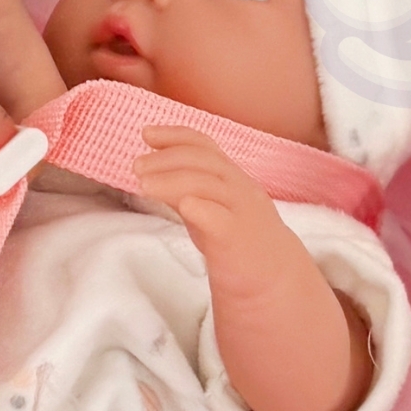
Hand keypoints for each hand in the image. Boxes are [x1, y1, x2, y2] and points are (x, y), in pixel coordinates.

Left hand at [130, 126, 301, 294]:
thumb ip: (185, 188)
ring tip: (144, 185)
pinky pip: (219, 219)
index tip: (146, 133)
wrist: (274, 277)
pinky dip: (201, 208)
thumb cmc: (236, 239)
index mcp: (230, 176)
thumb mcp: (209, 205)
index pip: (204, 145)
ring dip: (171, 181)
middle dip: (166, 159)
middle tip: (137, 166)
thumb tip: (150, 171)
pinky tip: (183, 206)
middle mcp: (238, 187)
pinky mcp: (238, 239)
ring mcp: (240, 211)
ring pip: (207, 185)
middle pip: (202, 161)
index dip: (174, 135)